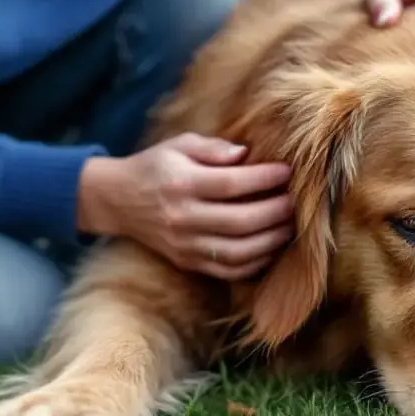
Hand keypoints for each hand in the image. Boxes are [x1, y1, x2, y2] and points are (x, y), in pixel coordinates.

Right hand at [78, 133, 294, 280]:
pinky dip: (255, 263)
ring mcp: (185, 245)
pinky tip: (271, 247)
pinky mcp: (188, 262)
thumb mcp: (179, 144)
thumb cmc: (156, 166)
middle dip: (276, 212)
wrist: (118, 200)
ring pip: (238, 252)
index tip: (287, 171)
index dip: (265, 178)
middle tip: (296, 201)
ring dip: (272, 241)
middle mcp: (183, 218)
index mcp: (182, 184)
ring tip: (291, 225)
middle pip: (240, 221)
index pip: (232, 184)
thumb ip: (213, 148)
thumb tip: (246, 155)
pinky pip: (228, 271)